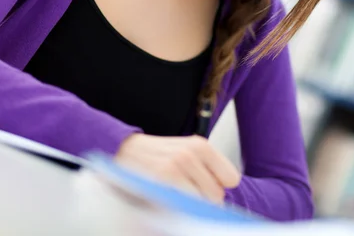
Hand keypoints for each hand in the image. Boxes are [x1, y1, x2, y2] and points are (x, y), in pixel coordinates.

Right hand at [115, 134, 240, 203]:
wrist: (122, 150)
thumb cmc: (157, 155)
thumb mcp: (185, 152)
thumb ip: (206, 169)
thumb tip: (222, 195)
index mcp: (201, 146)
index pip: (231, 178)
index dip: (218, 186)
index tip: (205, 186)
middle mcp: (190, 154)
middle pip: (217, 195)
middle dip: (203, 199)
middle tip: (183, 191)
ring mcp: (175, 166)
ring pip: (201, 202)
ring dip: (189, 204)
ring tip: (173, 193)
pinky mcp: (161, 180)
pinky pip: (183, 204)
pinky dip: (178, 206)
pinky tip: (166, 198)